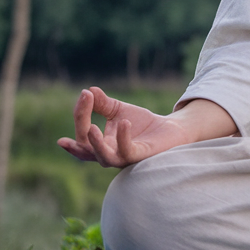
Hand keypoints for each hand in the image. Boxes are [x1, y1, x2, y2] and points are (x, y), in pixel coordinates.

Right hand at [56, 86, 192, 167]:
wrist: (169, 129)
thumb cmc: (141, 123)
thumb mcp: (119, 110)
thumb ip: (103, 104)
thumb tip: (90, 90)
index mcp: (100, 144)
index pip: (83, 132)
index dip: (80, 114)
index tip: (85, 93)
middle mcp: (108, 154)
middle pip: (86, 148)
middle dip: (81, 125)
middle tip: (85, 100)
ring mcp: (123, 157)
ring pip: (104, 158)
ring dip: (96, 144)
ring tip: (91, 127)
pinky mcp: (140, 156)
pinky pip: (128, 152)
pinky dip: (123, 138)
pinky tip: (124, 122)